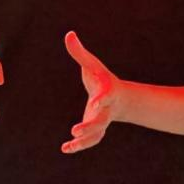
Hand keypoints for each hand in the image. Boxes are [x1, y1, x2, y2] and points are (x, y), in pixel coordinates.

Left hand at [62, 31, 122, 153]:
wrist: (119, 98)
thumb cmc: (102, 78)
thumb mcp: (92, 65)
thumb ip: (79, 52)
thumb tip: (69, 34)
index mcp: (108, 92)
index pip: (106, 95)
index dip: (102, 99)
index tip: (95, 102)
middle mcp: (106, 109)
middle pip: (100, 121)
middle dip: (90, 127)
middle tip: (76, 130)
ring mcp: (103, 122)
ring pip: (97, 135)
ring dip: (84, 141)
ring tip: (69, 145)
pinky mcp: (96, 130)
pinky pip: (91, 141)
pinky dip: (79, 146)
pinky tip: (65, 148)